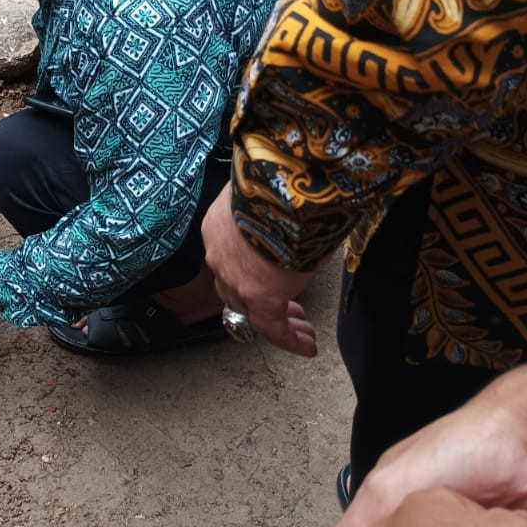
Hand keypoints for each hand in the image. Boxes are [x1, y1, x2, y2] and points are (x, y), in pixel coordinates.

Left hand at [200, 183, 316, 355]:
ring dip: (279, 320)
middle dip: (261, 299)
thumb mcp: (266, 194)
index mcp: (217, 226)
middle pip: (235, 287)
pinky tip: (308, 346)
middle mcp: (218, 254)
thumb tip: (286, 213)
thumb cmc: (280, 180)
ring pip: (251, 309)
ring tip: (304, 329)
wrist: (284, 183)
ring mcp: (234, 277)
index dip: (249, 271)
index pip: (229, 258)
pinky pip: (272, 327)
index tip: (271, 275)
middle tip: (290, 309)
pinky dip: (289, 339)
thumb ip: (268, 211)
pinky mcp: (259, 296)